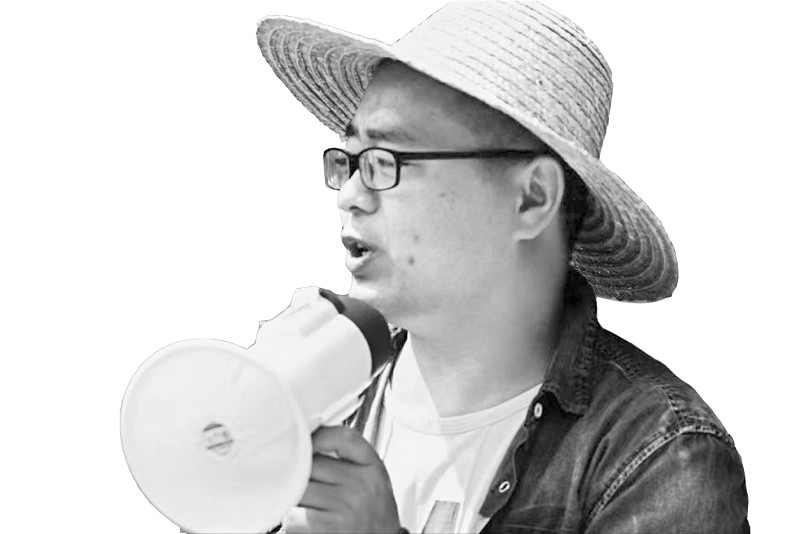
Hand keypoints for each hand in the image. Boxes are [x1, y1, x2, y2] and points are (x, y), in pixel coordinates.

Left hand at [281, 425, 400, 533]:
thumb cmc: (372, 512)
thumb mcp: (371, 476)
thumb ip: (347, 456)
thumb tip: (307, 437)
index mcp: (372, 468)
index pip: (343, 438)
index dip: (319, 437)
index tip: (304, 442)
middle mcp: (360, 486)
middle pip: (310, 465)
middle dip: (300, 473)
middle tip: (302, 482)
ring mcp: (344, 508)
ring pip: (297, 490)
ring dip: (294, 498)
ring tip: (307, 505)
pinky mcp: (326, 530)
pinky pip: (292, 517)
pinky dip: (292, 521)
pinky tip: (305, 523)